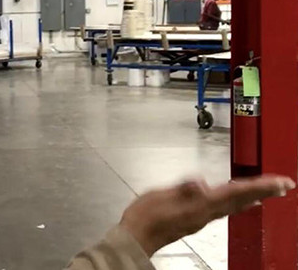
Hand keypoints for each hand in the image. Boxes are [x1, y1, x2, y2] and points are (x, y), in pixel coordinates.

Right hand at [119, 175, 294, 256]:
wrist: (136, 237)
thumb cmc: (144, 218)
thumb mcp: (159, 197)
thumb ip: (181, 189)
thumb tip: (200, 182)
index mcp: (199, 206)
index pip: (235, 193)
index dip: (259, 187)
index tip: (280, 182)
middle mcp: (205, 214)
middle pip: (241, 200)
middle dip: (264, 192)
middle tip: (286, 185)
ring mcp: (201, 218)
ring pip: (235, 205)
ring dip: (254, 197)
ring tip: (270, 192)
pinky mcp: (195, 219)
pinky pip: (225, 209)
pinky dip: (238, 203)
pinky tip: (241, 203)